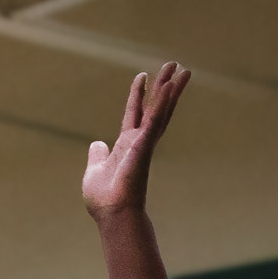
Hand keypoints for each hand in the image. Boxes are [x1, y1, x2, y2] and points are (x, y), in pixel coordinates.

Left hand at [82, 62, 189, 223]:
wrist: (112, 213)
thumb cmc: (105, 198)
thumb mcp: (95, 170)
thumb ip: (98, 156)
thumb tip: (96, 144)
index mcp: (127, 144)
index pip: (134, 113)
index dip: (138, 95)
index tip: (142, 76)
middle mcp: (139, 141)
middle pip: (155, 107)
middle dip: (164, 86)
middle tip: (175, 65)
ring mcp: (144, 143)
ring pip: (161, 110)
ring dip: (171, 90)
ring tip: (182, 69)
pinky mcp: (144, 145)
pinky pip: (155, 120)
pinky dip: (162, 103)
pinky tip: (169, 87)